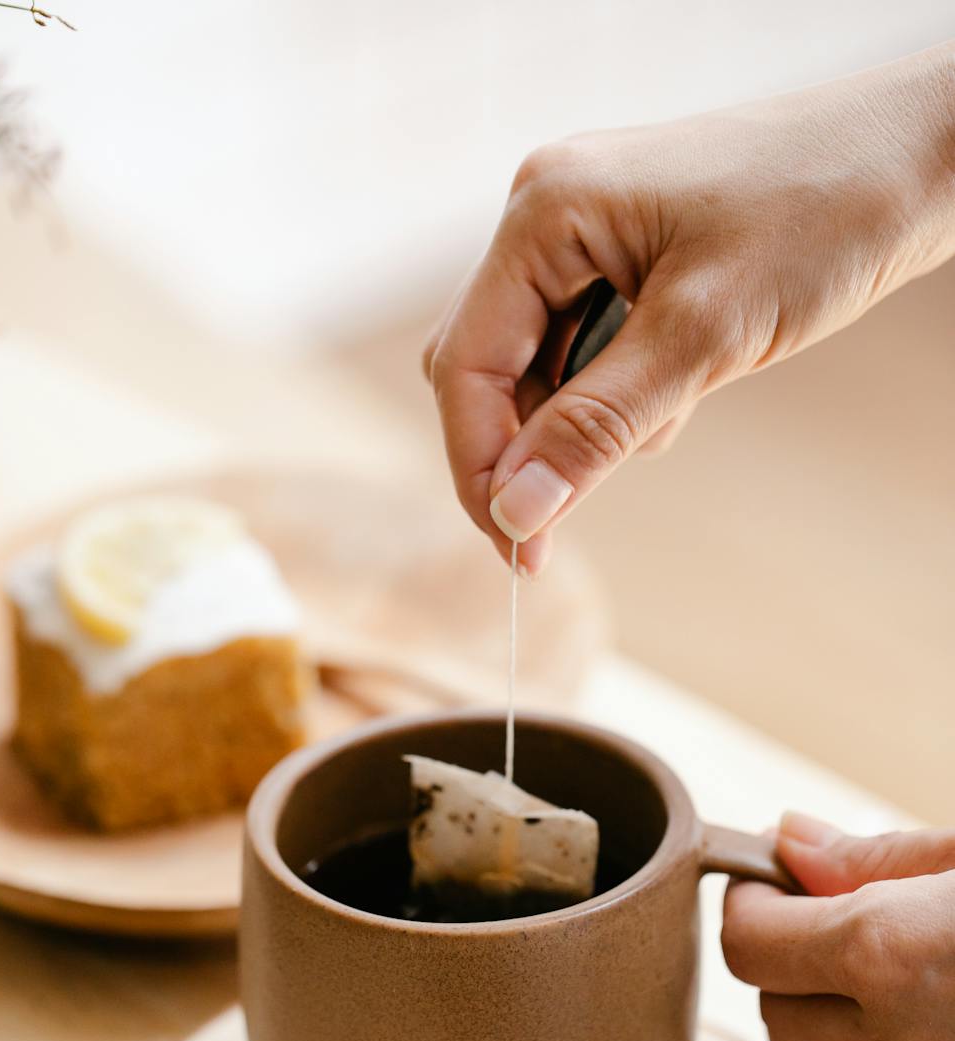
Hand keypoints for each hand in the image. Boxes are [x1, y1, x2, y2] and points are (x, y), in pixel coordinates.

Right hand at [424, 44, 954, 575]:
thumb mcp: (704, 336)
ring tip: (675, 408)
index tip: (519, 548)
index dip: (481, 467)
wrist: (920, 157)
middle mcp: (548, 217)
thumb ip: (598, 427)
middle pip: (487, 368)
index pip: (465, 365)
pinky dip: (617, 394)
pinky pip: (585, 350)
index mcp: (545, 213)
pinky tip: (682, 386)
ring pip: (537, 368)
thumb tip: (515, 512)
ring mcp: (584, 235)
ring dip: (581, 421)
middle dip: (525, 448)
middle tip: (560, 524)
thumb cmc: (824, 214)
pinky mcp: (624, 258)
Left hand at [722, 812, 954, 1040]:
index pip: (748, 942)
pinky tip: (886, 1022)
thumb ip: (878, 858)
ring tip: (857, 971)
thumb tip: (790, 842)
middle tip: (831, 910)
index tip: (778, 873)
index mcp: (892, 955)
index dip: (753, 899)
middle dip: (785, 954)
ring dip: (806, 1022)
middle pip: (770, 1005)